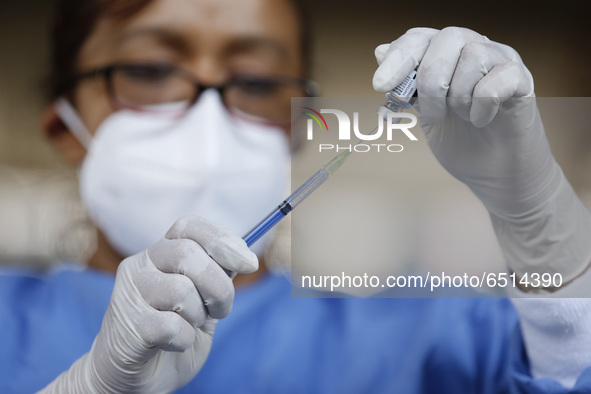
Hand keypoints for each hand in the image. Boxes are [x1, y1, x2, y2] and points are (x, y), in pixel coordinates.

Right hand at [42, 216, 257, 392]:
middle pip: (187, 254)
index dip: (221, 239)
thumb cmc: (173, 334)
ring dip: (199, 315)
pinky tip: (174, 344)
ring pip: (180, 290)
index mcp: (160, 253)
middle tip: (221, 310)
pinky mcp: (127, 325)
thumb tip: (244, 258)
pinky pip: (170, 325)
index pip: (188, 226)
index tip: (249, 263)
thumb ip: (218, 276)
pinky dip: (184, 339)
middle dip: (218, 286)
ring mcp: (129, 293)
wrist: (135, 378)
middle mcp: (140, 265)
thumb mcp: (204, 301)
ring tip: (190, 327)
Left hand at [373, 27, 590, 282]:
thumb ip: (405, 83)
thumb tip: (380, 50)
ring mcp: (502, 61)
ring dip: (458, 95)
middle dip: (429, 81)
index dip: (398, 57)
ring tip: (462, 117)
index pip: (419, 37)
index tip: (379, 85)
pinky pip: (498, 80)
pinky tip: (480, 121)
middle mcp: (475, 48)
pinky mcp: (523, 81)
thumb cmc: (460, 140)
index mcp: (446, 54)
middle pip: (447, 39)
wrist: (494, 174)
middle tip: (431, 116)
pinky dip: (482, 104)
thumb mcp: (422, 112)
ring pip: (474, 55)